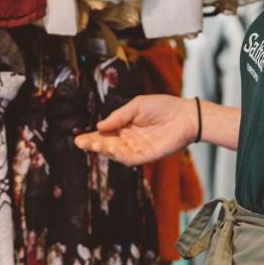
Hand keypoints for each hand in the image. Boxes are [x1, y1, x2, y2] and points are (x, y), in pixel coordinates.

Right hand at [73, 94, 198, 165]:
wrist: (185, 115)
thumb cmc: (162, 106)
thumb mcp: (136, 106)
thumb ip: (118, 116)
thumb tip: (99, 126)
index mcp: (124, 127)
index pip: (104, 134)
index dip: (91, 137)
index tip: (78, 138)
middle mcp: (129, 140)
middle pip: (107, 145)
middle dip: (93, 145)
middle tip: (80, 143)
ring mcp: (137, 149)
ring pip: (116, 153)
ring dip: (104, 150)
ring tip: (93, 144)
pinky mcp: (147, 156)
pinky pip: (130, 158)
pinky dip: (119, 155)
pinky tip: (110, 148)